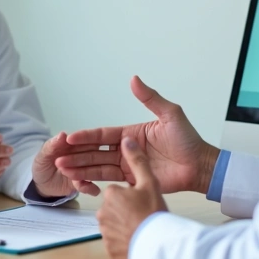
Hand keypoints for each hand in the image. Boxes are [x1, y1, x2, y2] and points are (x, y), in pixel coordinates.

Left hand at [30, 131, 105, 197]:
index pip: (85, 140)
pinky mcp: (85, 185)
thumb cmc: (43, 165)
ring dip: (86, 173)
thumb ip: (52, 146)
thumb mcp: (43, 156)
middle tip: (70, 163)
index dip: (82, 141)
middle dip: (84, 158)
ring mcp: (86, 171)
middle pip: (92, 155)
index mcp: (76, 145)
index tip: (74, 144)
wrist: (41, 184)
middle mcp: (84, 157)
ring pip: (94, 171)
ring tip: (73, 176)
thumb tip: (63, 134)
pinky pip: (92, 187)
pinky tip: (81, 186)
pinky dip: (89, 187)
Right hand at [57, 76, 219, 194]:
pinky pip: (110, 179)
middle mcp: (126, 149)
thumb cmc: (188, 140)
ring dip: (80, 166)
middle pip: (95, 151)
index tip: (69, 136)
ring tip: (63, 168)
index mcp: (131, 133)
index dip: (86, 136)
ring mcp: (128, 165)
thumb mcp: (170, 114)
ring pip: (98, 165)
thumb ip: (150, 98)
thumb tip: (134, 79)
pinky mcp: (133, 179)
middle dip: (76, 153)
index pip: (103, 134)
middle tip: (58, 155)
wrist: (200, 166)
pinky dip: (94, 179)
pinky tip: (79, 179)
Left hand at [97, 137, 166, 258]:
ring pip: (114, 224)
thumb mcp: (150, 183)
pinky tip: (138, 240)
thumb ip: (138, 161)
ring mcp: (104, 231)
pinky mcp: (109, 248)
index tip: (143, 202)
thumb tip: (127, 140)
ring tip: (143, 229)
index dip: (132, 195)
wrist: (157, 248)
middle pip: (115, 207)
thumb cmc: (153, 214)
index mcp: (111, 193)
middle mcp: (102, 211)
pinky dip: (125, 240)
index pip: (117, 191)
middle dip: (128, 211)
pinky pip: (115, 240)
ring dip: (126, 225)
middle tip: (145, 216)